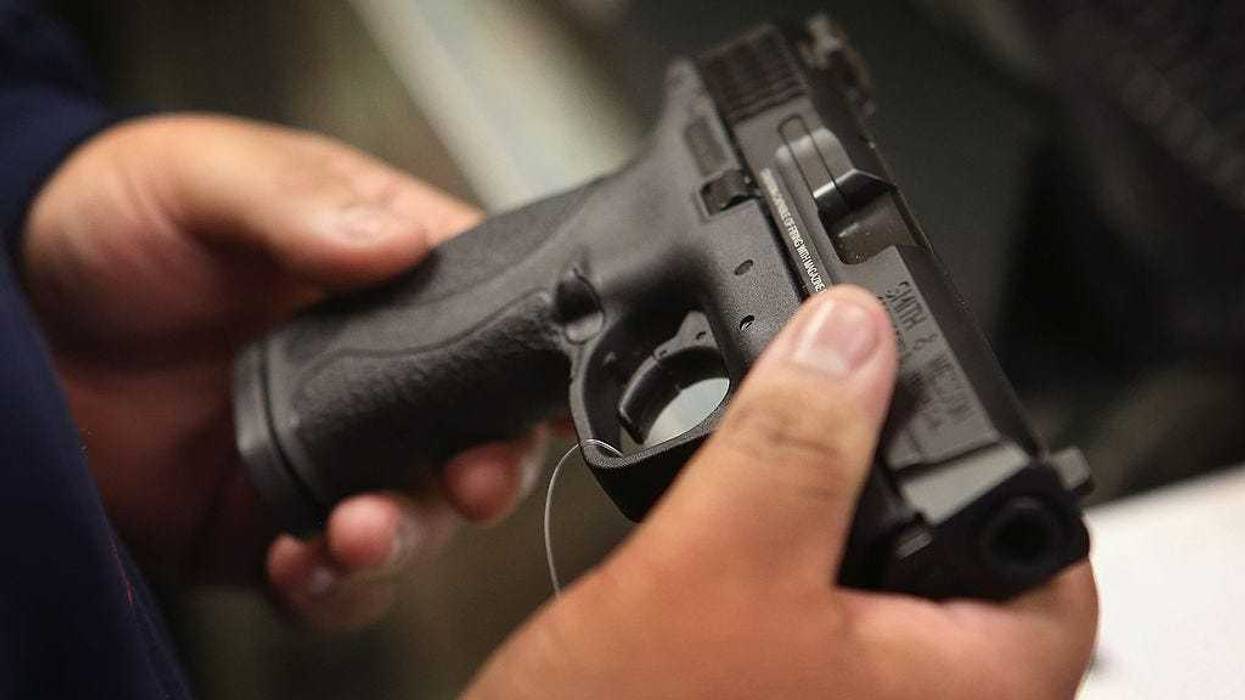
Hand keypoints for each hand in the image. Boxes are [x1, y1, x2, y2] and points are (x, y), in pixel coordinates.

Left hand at [22, 114, 546, 628]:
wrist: (15, 311)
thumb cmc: (122, 218)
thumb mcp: (208, 179)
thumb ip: (297, 204)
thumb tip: (395, 240)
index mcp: (392, 280)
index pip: (498, 319)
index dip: (534, 364)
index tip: (549, 400)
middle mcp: (381, 376)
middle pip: (480, 435)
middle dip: (488, 470)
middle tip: (471, 480)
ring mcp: (334, 455)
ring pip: (418, 519)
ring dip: (407, 537)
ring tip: (358, 531)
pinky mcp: (275, 520)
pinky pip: (330, 577)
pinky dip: (330, 587)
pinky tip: (298, 563)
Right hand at [468, 287, 1097, 697]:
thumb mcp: (718, 566)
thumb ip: (795, 445)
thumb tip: (852, 335)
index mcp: (960, 696)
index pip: (1048, 555)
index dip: (994, 457)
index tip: (924, 398)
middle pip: (952, 561)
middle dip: (882, 477)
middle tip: (826, 415)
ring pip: (867, 586)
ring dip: (814, 516)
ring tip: (760, 469)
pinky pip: (806, 620)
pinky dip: (773, 561)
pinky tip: (717, 536)